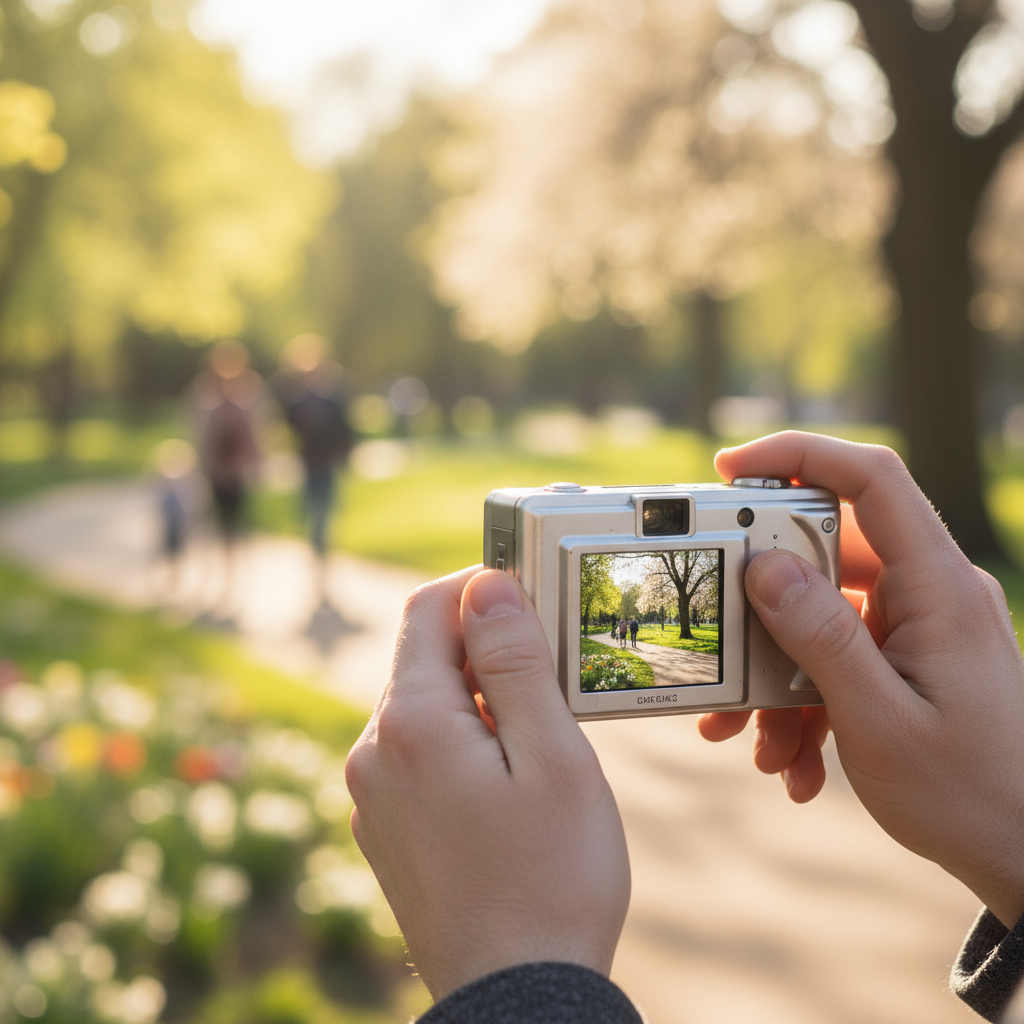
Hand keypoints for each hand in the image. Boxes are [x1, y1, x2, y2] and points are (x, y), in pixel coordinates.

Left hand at [345, 567, 629, 1000]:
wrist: (515, 1001)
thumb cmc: (552, 878)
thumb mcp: (553, 756)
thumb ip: (514, 662)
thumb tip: (486, 584)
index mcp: (411, 722)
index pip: (428, 608)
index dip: (480, 587)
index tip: (534, 598)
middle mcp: (373, 751)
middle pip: (424, 657)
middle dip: (486, 648)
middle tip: (555, 674)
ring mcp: (371, 793)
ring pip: (422, 706)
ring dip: (476, 698)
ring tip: (538, 738)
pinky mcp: (382, 827)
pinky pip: (416, 753)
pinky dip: (459, 742)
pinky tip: (506, 783)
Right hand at [700, 432, 1023, 928]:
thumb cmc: (970, 795)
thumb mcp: (879, 720)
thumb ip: (821, 636)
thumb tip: (764, 567)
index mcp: (939, 588)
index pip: (873, 480)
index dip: (800, 455)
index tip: (730, 467)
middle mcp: (929, 594)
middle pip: (825, 556)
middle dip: (764, 609)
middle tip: (725, 652)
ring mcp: (917, 626)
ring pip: (821, 615)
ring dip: (778, 675)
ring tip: (758, 739)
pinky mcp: (906, 657)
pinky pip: (837, 655)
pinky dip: (804, 701)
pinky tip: (793, 758)